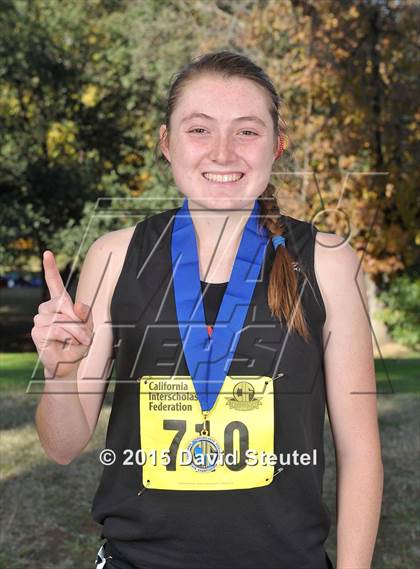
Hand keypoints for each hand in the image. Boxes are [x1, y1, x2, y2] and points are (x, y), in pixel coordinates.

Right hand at [31, 250, 93, 377]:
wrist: (69, 364)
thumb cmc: (77, 344)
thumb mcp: (87, 326)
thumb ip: (85, 314)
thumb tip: (76, 304)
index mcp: (59, 304)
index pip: (54, 283)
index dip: (50, 268)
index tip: (48, 253)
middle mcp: (46, 309)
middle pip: (65, 304)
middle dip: (79, 321)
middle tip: (85, 336)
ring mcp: (39, 319)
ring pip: (64, 319)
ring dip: (76, 332)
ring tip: (77, 342)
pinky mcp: (36, 332)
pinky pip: (57, 329)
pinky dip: (68, 338)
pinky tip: (67, 345)